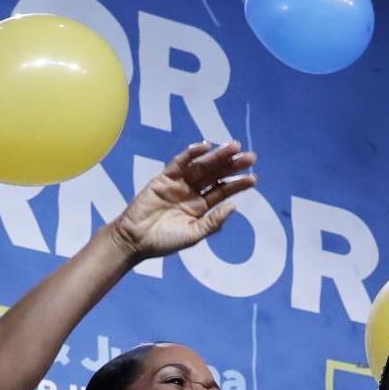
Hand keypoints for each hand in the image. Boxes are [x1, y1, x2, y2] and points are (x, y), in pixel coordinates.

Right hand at [108, 140, 256, 260]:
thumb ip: (212, 222)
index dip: (238, 184)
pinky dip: (191, 154)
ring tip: (233, 146)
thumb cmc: (163, 242)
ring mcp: (179, 183)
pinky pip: (179, 163)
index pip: (223, 191)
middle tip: (251, 156)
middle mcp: (192, 192)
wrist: (134, 241)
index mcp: (201, 207)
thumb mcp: (192, 235)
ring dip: (217, 156)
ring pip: (201, 166)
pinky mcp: (164, 178)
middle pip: (216, 174)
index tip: (254, 178)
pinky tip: (205, 147)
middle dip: (232, 165)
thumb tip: (233, 206)